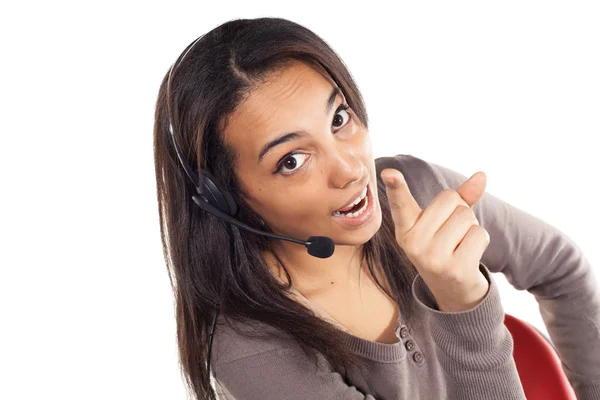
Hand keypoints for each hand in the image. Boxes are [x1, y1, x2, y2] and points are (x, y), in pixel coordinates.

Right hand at [380, 167, 490, 311]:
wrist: (453, 291)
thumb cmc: (448, 247)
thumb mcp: (445, 222)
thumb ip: (460, 197)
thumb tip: (481, 175)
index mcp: (405, 229)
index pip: (401, 203)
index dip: (396, 186)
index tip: (389, 172)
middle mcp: (413, 243)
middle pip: (450, 199)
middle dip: (461, 210)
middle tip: (453, 233)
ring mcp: (432, 258)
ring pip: (467, 215)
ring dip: (472, 227)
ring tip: (460, 245)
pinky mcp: (454, 269)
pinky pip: (479, 234)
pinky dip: (481, 241)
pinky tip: (468, 256)